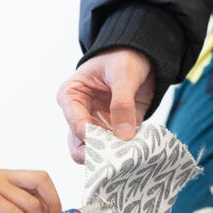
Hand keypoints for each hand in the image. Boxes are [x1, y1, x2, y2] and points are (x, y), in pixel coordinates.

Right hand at [56, 48, 159, 162]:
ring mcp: (96, 123)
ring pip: (97, 151)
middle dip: (98, 154)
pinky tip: (139, 150)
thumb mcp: (123, 74)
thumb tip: (123, 135)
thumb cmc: (123, 56)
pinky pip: (116, 147)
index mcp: (71, 96)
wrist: (141, 54)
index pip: (76, 125)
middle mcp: (79, 113)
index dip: (92, 139)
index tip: (112, 146)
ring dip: (113, 155)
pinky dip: (127, 151)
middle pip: (79, 146)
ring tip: (131, 155)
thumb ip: (122, 103)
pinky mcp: (113, 129)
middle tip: (118, 158)